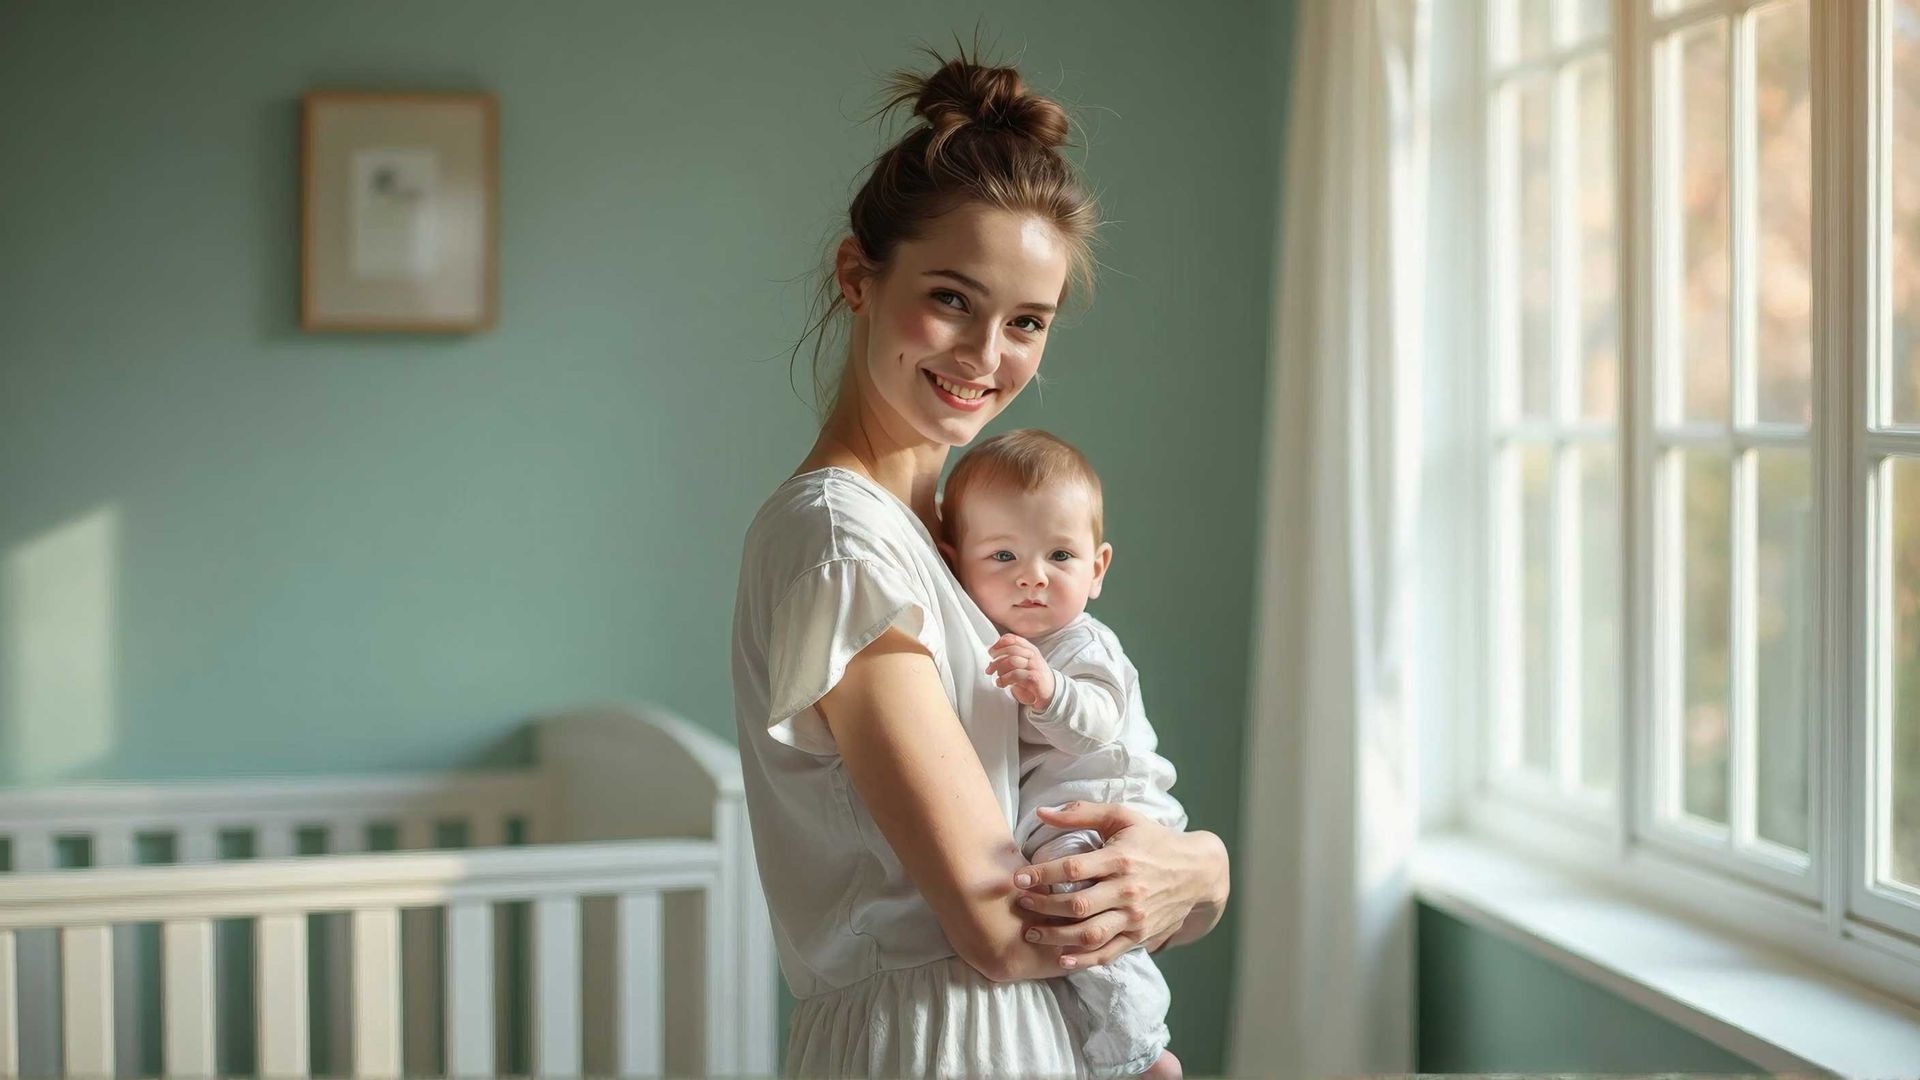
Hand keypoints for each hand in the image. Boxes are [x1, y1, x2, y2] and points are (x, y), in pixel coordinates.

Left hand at [986, 633, 1054, 710]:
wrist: (1050, 693)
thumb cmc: (1033, 678)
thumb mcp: (1022, 666)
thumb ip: (1008, 662)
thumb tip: (991, 663)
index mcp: (1029, 649)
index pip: (1013, 638)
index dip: (999, 643)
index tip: (991, 652)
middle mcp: (1033, 655)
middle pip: (1011, 649)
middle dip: (996, 658)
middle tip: (989, 668)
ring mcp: (1035, 665)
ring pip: (1012, 660)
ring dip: (1000, 669)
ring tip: (996, 677)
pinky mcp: (1035, 677)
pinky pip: (1016, 674)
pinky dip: (1005, 679)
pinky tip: (1000, 683)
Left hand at [1011, 802, 1228, 969]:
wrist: (1198, 872)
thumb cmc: (1153, 840)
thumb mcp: (1122, 817)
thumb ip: (1081, 812)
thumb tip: (1040, 813)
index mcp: (1121, 859)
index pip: (1074, 868)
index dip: (1042, 874)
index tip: (1018, 877)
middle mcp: (1128, 891)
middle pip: (1078, 904)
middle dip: (1044, 906)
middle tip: (1020, 904)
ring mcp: (1135, 917)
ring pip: (1090, 934)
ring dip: (1056, 936)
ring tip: (1032, 933)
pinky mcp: (1140, 936)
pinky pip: (1109, 953)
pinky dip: (1084, 960)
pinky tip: (1062, 958)